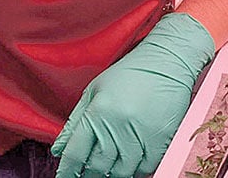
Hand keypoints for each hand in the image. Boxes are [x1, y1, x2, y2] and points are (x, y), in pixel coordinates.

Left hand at [51, 12, 214, 177]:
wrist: (168, 61)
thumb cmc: (130, 73)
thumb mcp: (95, 90)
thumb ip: (74, 122)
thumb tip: (59, 150)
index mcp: (98, 112)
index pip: (75, 154)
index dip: (67, 170)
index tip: (66, 176)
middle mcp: (117, 126)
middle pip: (97, 167)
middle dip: (90, 174)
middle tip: (89, 173)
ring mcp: (140, 134)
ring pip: (121, 172)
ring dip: (113, 173)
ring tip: (110, 167)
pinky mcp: (161, 139)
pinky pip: (144, 168)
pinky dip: (136, 170)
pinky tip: (132, 162)